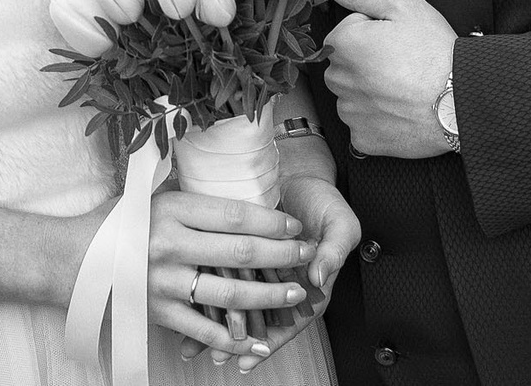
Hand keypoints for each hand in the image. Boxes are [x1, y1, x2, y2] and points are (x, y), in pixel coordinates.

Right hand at [131, 188, 314, 358]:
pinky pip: (204, 331)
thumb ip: (194, 200)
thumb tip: (242, 196)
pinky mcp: (158, 313)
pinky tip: (259, 343)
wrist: (73, 257)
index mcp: (172, 210)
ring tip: (295, 294)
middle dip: (282, 255)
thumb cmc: (119, 222)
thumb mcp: (154, 198)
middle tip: (307, 254)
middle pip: (240, 253)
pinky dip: (234, 341)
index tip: (295, 225)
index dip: (271, 221)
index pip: (234, 215)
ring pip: (229, 294)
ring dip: (269, 296)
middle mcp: (170, 245)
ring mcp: (164, 283)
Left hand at [179, 176, 357, 371]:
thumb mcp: (341, 225)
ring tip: (193, 344)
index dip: (270, 340)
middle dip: (238, 340)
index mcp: (309, 285)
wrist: (301, 173)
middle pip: (259, 319)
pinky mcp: (240, 256)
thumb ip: (333, 253)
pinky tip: (189, 306)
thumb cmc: (323, 200)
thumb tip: (319, 278)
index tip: (249, 358)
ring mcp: (260, 271)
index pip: (290, 321)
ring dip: (217, 324)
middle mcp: (282, 283)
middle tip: (217, 355)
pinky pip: (224, 279)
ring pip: (237, 304)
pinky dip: (207, 293)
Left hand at [321, 0, 457, 159]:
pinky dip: (377, 118)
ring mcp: (349, 112)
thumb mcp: (404, 6)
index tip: (396, 39)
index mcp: (343, 44)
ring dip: (370, 90)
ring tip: (404, 87)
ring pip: (352, 94)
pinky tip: (400, 110)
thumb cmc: (435, 52)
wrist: (460, 102)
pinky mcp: (362, 138)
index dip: (372, 31)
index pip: (346, 31)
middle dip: (366, 60)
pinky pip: (362, 123)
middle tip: (401, 62)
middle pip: (345, 63)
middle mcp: (338, 79)